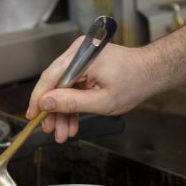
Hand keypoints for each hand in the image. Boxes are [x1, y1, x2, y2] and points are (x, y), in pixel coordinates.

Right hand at [26, 38, 159, 142]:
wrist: (152, 72)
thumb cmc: (134, 82)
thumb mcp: (102, 101)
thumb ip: (72, 102)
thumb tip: (46, 103)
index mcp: (82, 56)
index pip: (50, 77)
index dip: (39, 99)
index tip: (32, 115)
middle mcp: (78, 53)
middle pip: (55, 84)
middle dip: (53, 111)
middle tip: (51, 130)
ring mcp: (82, 59)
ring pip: (63, 89)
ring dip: (64, 112)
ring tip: (63, 132)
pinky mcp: (86, 66)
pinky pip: (73, 87)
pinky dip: (73, 105)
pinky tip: (72, 123)